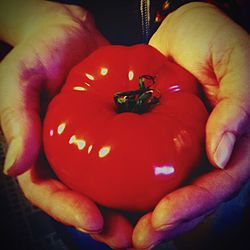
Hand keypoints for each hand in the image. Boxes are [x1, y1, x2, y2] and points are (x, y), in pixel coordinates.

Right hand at [0, 1, 131, 247]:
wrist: (71, 33)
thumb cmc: (41, 51)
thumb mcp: (19, 77)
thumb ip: (16, 118)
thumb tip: (13, 165)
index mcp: (40, 149)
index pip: (48, 191)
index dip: (68, 210)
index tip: (93, 221)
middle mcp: (67, 153)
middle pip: (82, 197)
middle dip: (103, 223)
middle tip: (128, 237)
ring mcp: (93, 145)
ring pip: (107, 187)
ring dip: (126, 210)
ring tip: (148, 224)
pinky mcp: (116, 130)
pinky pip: (128, 158)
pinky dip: (141, 177)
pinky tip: (159, 187)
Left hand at [133, 2, 249, 247]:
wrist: (185, 30)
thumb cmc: (214, 38)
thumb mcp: (236, 64)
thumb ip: (238, 107)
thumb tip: (223, 156)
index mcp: (234, 139)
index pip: (219, 184)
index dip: (194, 205)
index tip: (163, 217)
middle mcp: (209, 149)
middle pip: (192, 196)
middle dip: (168, 221)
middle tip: (139, 238)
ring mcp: (185, 145)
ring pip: (170, 189)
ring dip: (149, 213)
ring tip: (126, 231)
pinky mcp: (161, 136)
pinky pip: (149, 166)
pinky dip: (135, 186)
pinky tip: (117, 197)